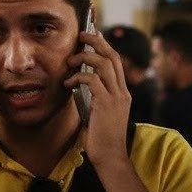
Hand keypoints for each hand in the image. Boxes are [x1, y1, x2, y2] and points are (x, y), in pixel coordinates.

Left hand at [65, 29, 130, 170]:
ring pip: (104, 64)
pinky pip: (92, 80)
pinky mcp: (107, 104)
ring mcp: (116, 97)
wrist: (111, 159)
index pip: (116, 62)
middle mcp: (122, 91)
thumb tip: (79, 84)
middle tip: (83, 33)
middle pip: (112, 56)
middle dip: (97, 41)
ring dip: (86, 56)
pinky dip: (79, 76)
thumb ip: (95, 98)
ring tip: (71, 59)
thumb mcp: (100, 114)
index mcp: (122, 93)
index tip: (93, 35)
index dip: (104, 46)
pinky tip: (68, 82)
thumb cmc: (102, 140)